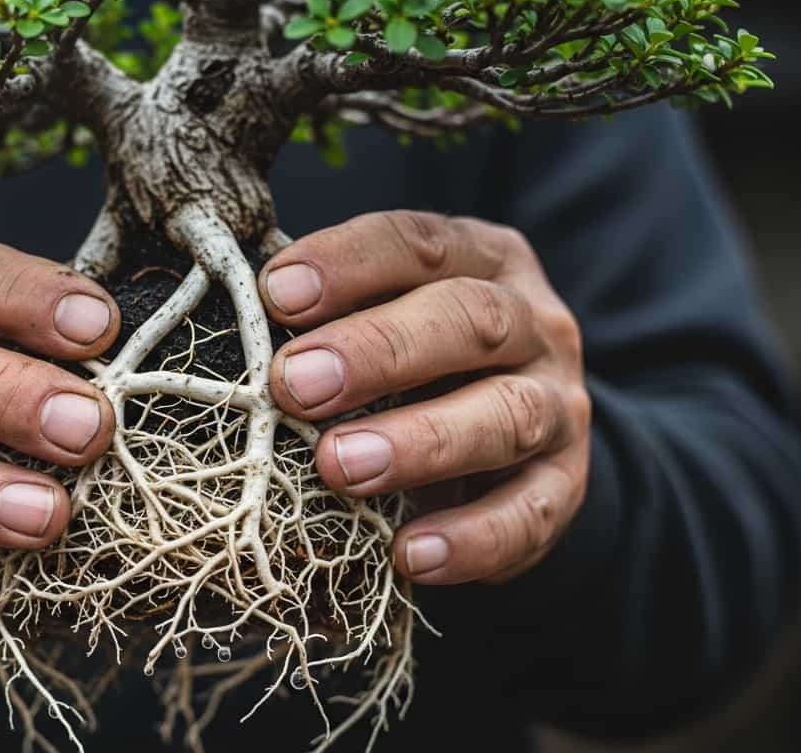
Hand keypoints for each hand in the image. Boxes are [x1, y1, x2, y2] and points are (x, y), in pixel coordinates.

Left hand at [259, 212, 590, 584]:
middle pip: (468, 321)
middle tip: (296, 384)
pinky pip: (529, 516)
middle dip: (378, 351)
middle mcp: (532, 323)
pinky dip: (471, 539)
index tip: (276, 294)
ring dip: (419, 442)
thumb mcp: (384, 316)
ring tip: (341, 468)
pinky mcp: (566, 488)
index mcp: (481, 260)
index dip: (349, 263)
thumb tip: (234, 317)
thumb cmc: (416, 365)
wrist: (518, 443)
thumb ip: (328, 312)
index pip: (420, 244)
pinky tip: (409, 555)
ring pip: (507, 415)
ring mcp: (559, 405)